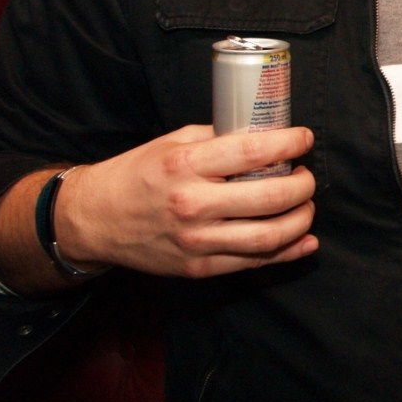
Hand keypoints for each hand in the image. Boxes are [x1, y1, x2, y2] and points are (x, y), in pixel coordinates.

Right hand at [54, 124, 317, 277]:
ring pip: (270, 236)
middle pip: (271, 197)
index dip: (290, 144)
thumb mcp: (172, 144)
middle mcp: (193, 204)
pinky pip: (255, 263)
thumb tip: (263, 134)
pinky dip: (288, 252)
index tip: (305, 139)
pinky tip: (305, 240)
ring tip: (305, 204)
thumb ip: (217, 140)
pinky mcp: (199, 267)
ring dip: (301, 219)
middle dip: (303, 184)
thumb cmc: (137, 175)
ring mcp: (197, 240)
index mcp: (186, 166)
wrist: (94, 220)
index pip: (253, 152)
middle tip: (307, 175)